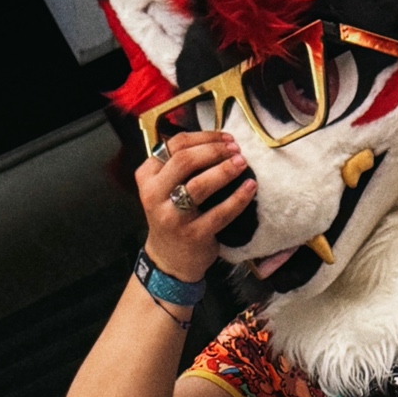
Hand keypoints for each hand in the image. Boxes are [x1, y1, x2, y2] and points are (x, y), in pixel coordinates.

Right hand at [136, 130, 254, 284]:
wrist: (169, 259)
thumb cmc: (173, 216)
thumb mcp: (164, 188)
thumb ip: (179, 165)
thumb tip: (217, 141)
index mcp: (147, 177)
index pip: (174, 145)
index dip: (203, 137)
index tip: (225, 138)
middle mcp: (155, 195)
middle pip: (184, 161)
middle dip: (213, 151)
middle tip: (235, 150)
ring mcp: (173, 217)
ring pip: (199, 185)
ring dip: (224, 170)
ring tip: (241, 163)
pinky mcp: (193, 235)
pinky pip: (220, 213)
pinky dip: (238, 198)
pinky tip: (250, 187)